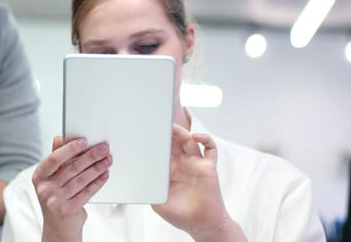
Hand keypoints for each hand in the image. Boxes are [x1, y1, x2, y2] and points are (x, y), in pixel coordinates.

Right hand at [32, 136, 111, 241]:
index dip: (70, 148)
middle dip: (90, 156)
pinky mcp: (68, 210)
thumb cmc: (55, 197)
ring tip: (107, 160)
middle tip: (103, 148)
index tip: (84, 140)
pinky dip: (98, 182)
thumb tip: (59, 138)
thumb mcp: (51, 178)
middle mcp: (45, 189)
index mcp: (39, 176)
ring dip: (97, 168)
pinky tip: (104, 174)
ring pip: (82, 179)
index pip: (55, 158)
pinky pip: (87, 192)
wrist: (57, 226)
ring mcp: (56, 200)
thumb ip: (56, 158)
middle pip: (72, 168)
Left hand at [153, 124, 244, 240]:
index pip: (161, 152)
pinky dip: (205, 139)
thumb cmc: (181, 215)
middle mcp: (182, 165)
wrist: (202, 224)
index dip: (155, 143)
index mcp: (169, 171)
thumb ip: (150, 188)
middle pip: (174, 142)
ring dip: (182, 132)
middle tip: (158, 125)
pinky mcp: (209, 166)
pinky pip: (210, 149)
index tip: (146, 134)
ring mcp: (196, 164)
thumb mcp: (158, 202)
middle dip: (166, 133)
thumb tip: (139, 175)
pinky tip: (197, 137)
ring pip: (189, 141)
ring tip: (172, 128)